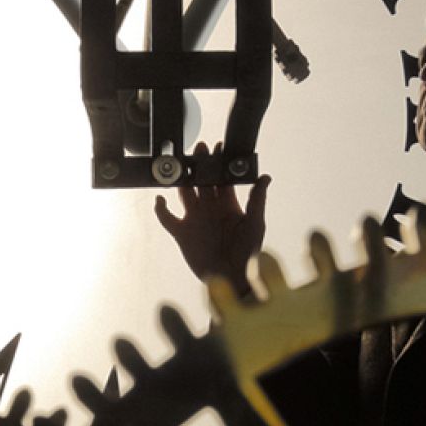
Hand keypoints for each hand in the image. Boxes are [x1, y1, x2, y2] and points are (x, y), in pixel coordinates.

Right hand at [153, 143, 269, 296]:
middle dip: (201, 165)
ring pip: (184, 193)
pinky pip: (167, 218)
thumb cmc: (248, 253)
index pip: (222, 178)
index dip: (220, 163)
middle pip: (202, 181)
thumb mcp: (255, 223)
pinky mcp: (182, 233)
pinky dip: (160, 209)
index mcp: (228, 204)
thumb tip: (265, 177)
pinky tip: (160, 199)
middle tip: (199, 149)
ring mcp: (195, 219)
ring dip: (182, 180)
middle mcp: (210, 209)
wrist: (233, 278)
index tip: (219, 148)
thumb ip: (257, 200)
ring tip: (179, 167)